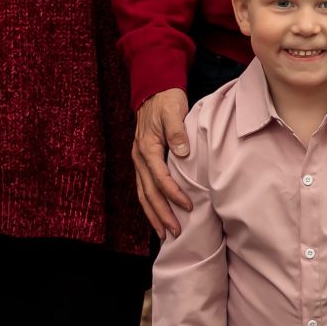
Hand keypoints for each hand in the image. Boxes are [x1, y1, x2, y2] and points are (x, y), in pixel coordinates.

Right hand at [133, 88, 193, 235]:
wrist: (153, 91)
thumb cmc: (166, 101)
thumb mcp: (173, 111)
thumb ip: (177, 131)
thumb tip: (183, 153)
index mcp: (147, 147)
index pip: (160, 177)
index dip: (173, 194)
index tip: (188, 206)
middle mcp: (139, 157)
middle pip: (148, 192)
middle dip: (161, 214)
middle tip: (174, 232)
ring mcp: (138, 161)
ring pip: (143, 194)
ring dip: (153, 215)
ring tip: (164, 234)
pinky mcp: (142, 162)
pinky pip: (144, 188)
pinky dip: (150, 205)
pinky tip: (157, 216)